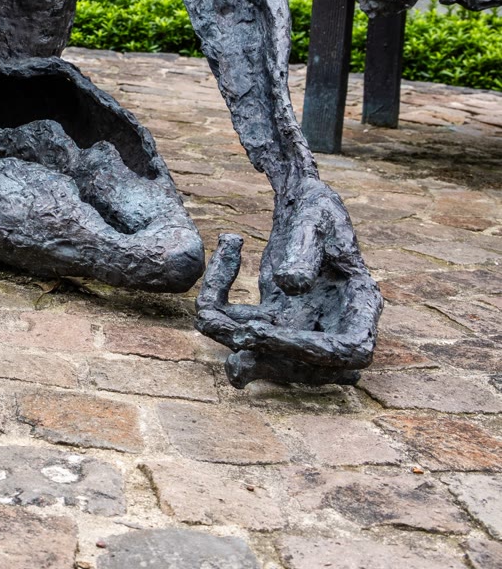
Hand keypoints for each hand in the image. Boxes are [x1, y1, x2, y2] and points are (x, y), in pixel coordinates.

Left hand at [196, 177, 381, 387]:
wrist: (302, 201)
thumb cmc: (316, 207)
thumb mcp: (314, 218)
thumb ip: (305, 249)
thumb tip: (291, 286)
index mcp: (361, 303)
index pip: (350, 350)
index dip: (311, 352)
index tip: (266, 331)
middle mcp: (334, 324)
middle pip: (305, 367)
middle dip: (264, 355)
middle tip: (231, 331)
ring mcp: (301, 327)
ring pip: (268, 356)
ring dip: (232, 340)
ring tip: (207, 312)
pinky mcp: (274, 320)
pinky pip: (244, 328)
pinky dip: (220, 306)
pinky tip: (226, 249)